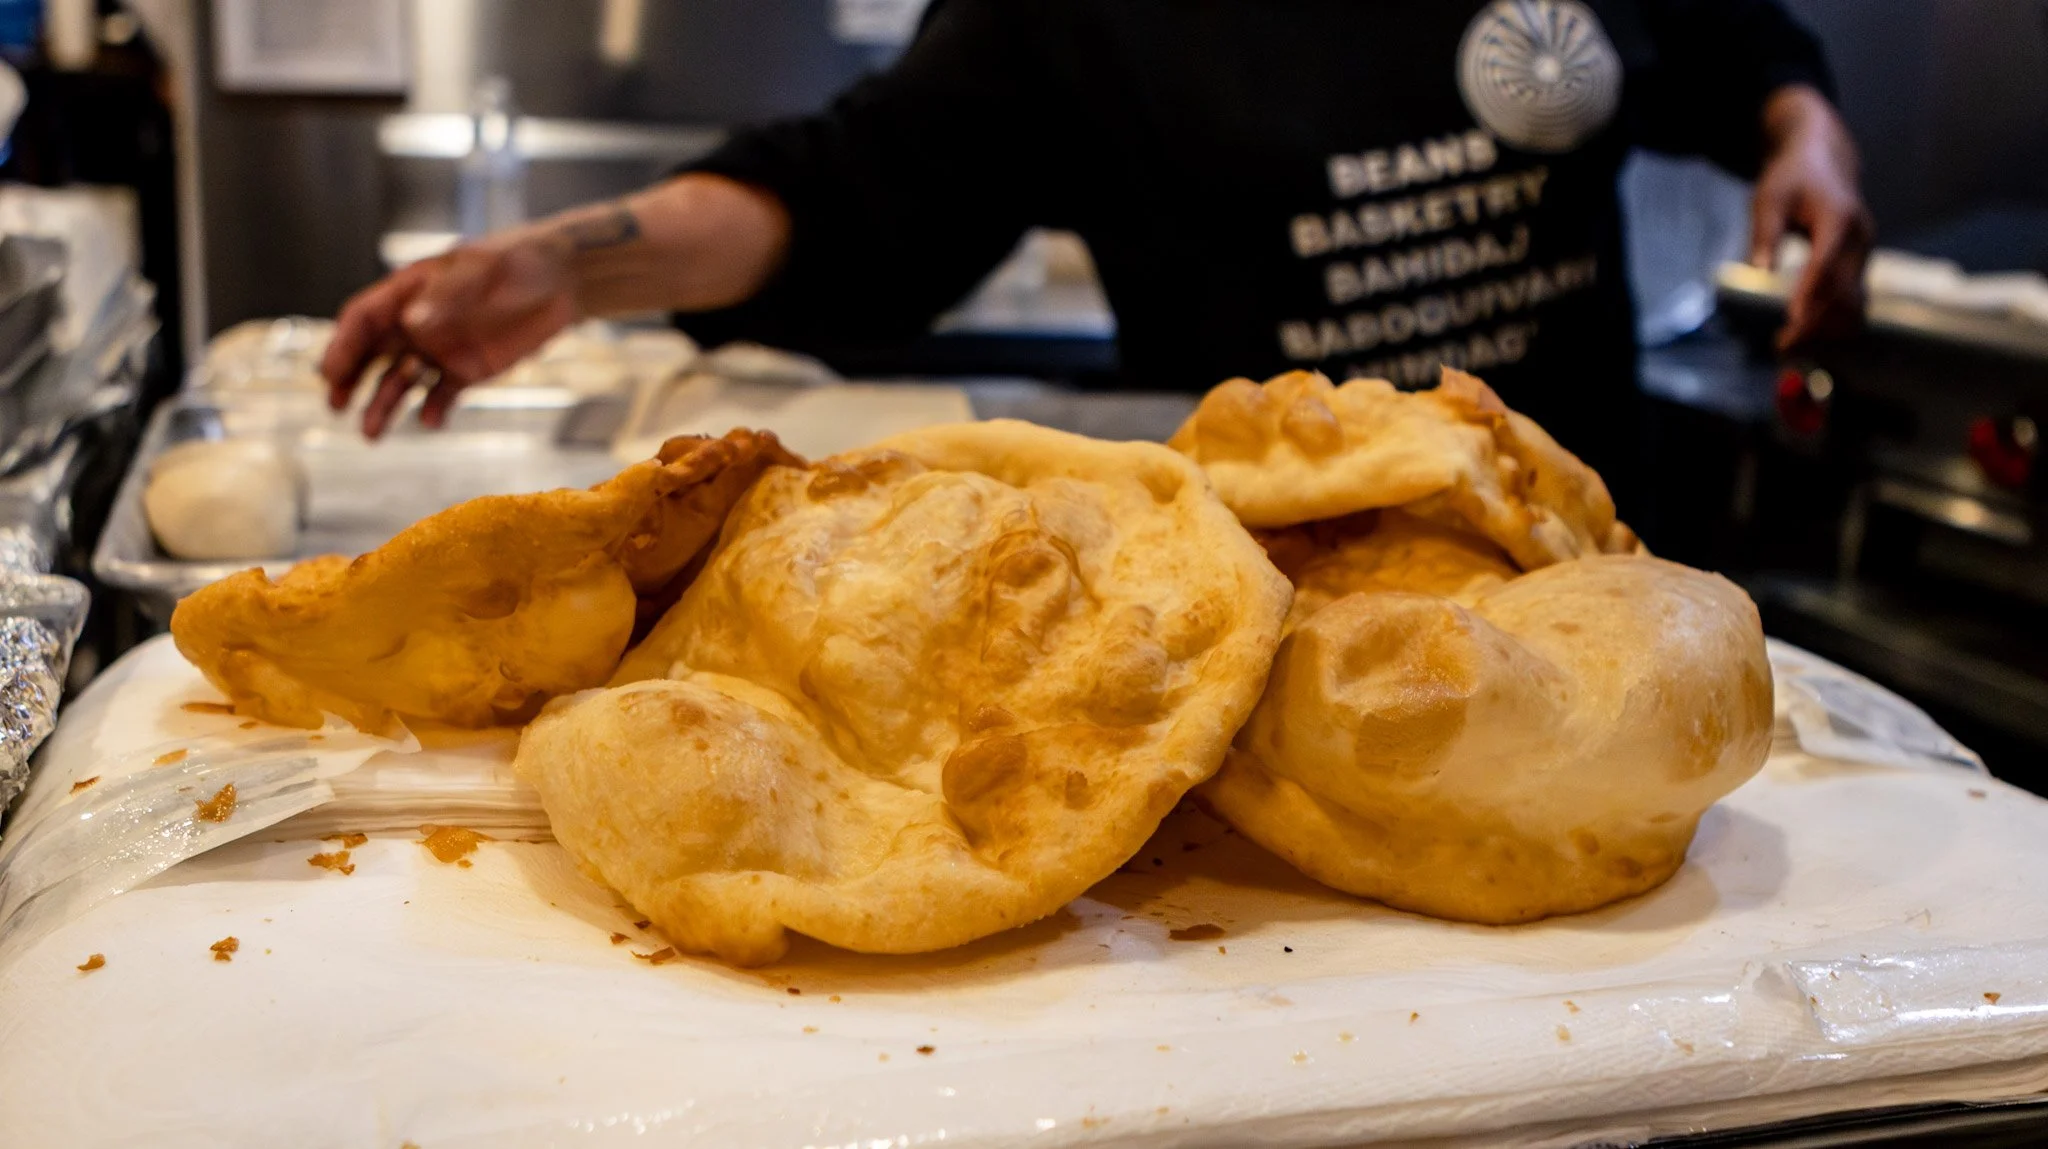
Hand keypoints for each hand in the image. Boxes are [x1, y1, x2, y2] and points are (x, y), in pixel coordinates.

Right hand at [321, 229, 578, 438]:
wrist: (559, 281)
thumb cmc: (515, 264)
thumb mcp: (483, 272)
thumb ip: (448, 297)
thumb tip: (412, 323)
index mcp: (410, 292)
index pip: (363, 319)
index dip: (344, 344)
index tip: (331, 372)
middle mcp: (416, 324)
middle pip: (371, 354)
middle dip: (350, 379)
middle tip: (336, 406)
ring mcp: (440, 350)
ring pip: (400, 381)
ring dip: (384, 406)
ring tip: (371, 435)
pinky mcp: (466, 371)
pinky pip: (441, 395)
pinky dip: (433, 410)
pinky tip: (429, 421)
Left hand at [1749, 86, 1874, 353]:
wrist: (1822, 160)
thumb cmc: (1790, 178)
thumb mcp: (1768, 200)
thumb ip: (1765, 234)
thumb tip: (1759, 271)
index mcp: (1839, 218)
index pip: (1827, 262)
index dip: (1812, 293)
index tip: (1793, 321)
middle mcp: (1860, 239)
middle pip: (1845, 291)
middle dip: (1815, 323)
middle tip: (1780, 347)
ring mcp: (1864, 254)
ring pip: (1854, 303)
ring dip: (1825, 331)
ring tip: (1787, 347)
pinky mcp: (1859, 266)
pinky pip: (1853, 302)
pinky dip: (1832, 323)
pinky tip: (1804, 337)